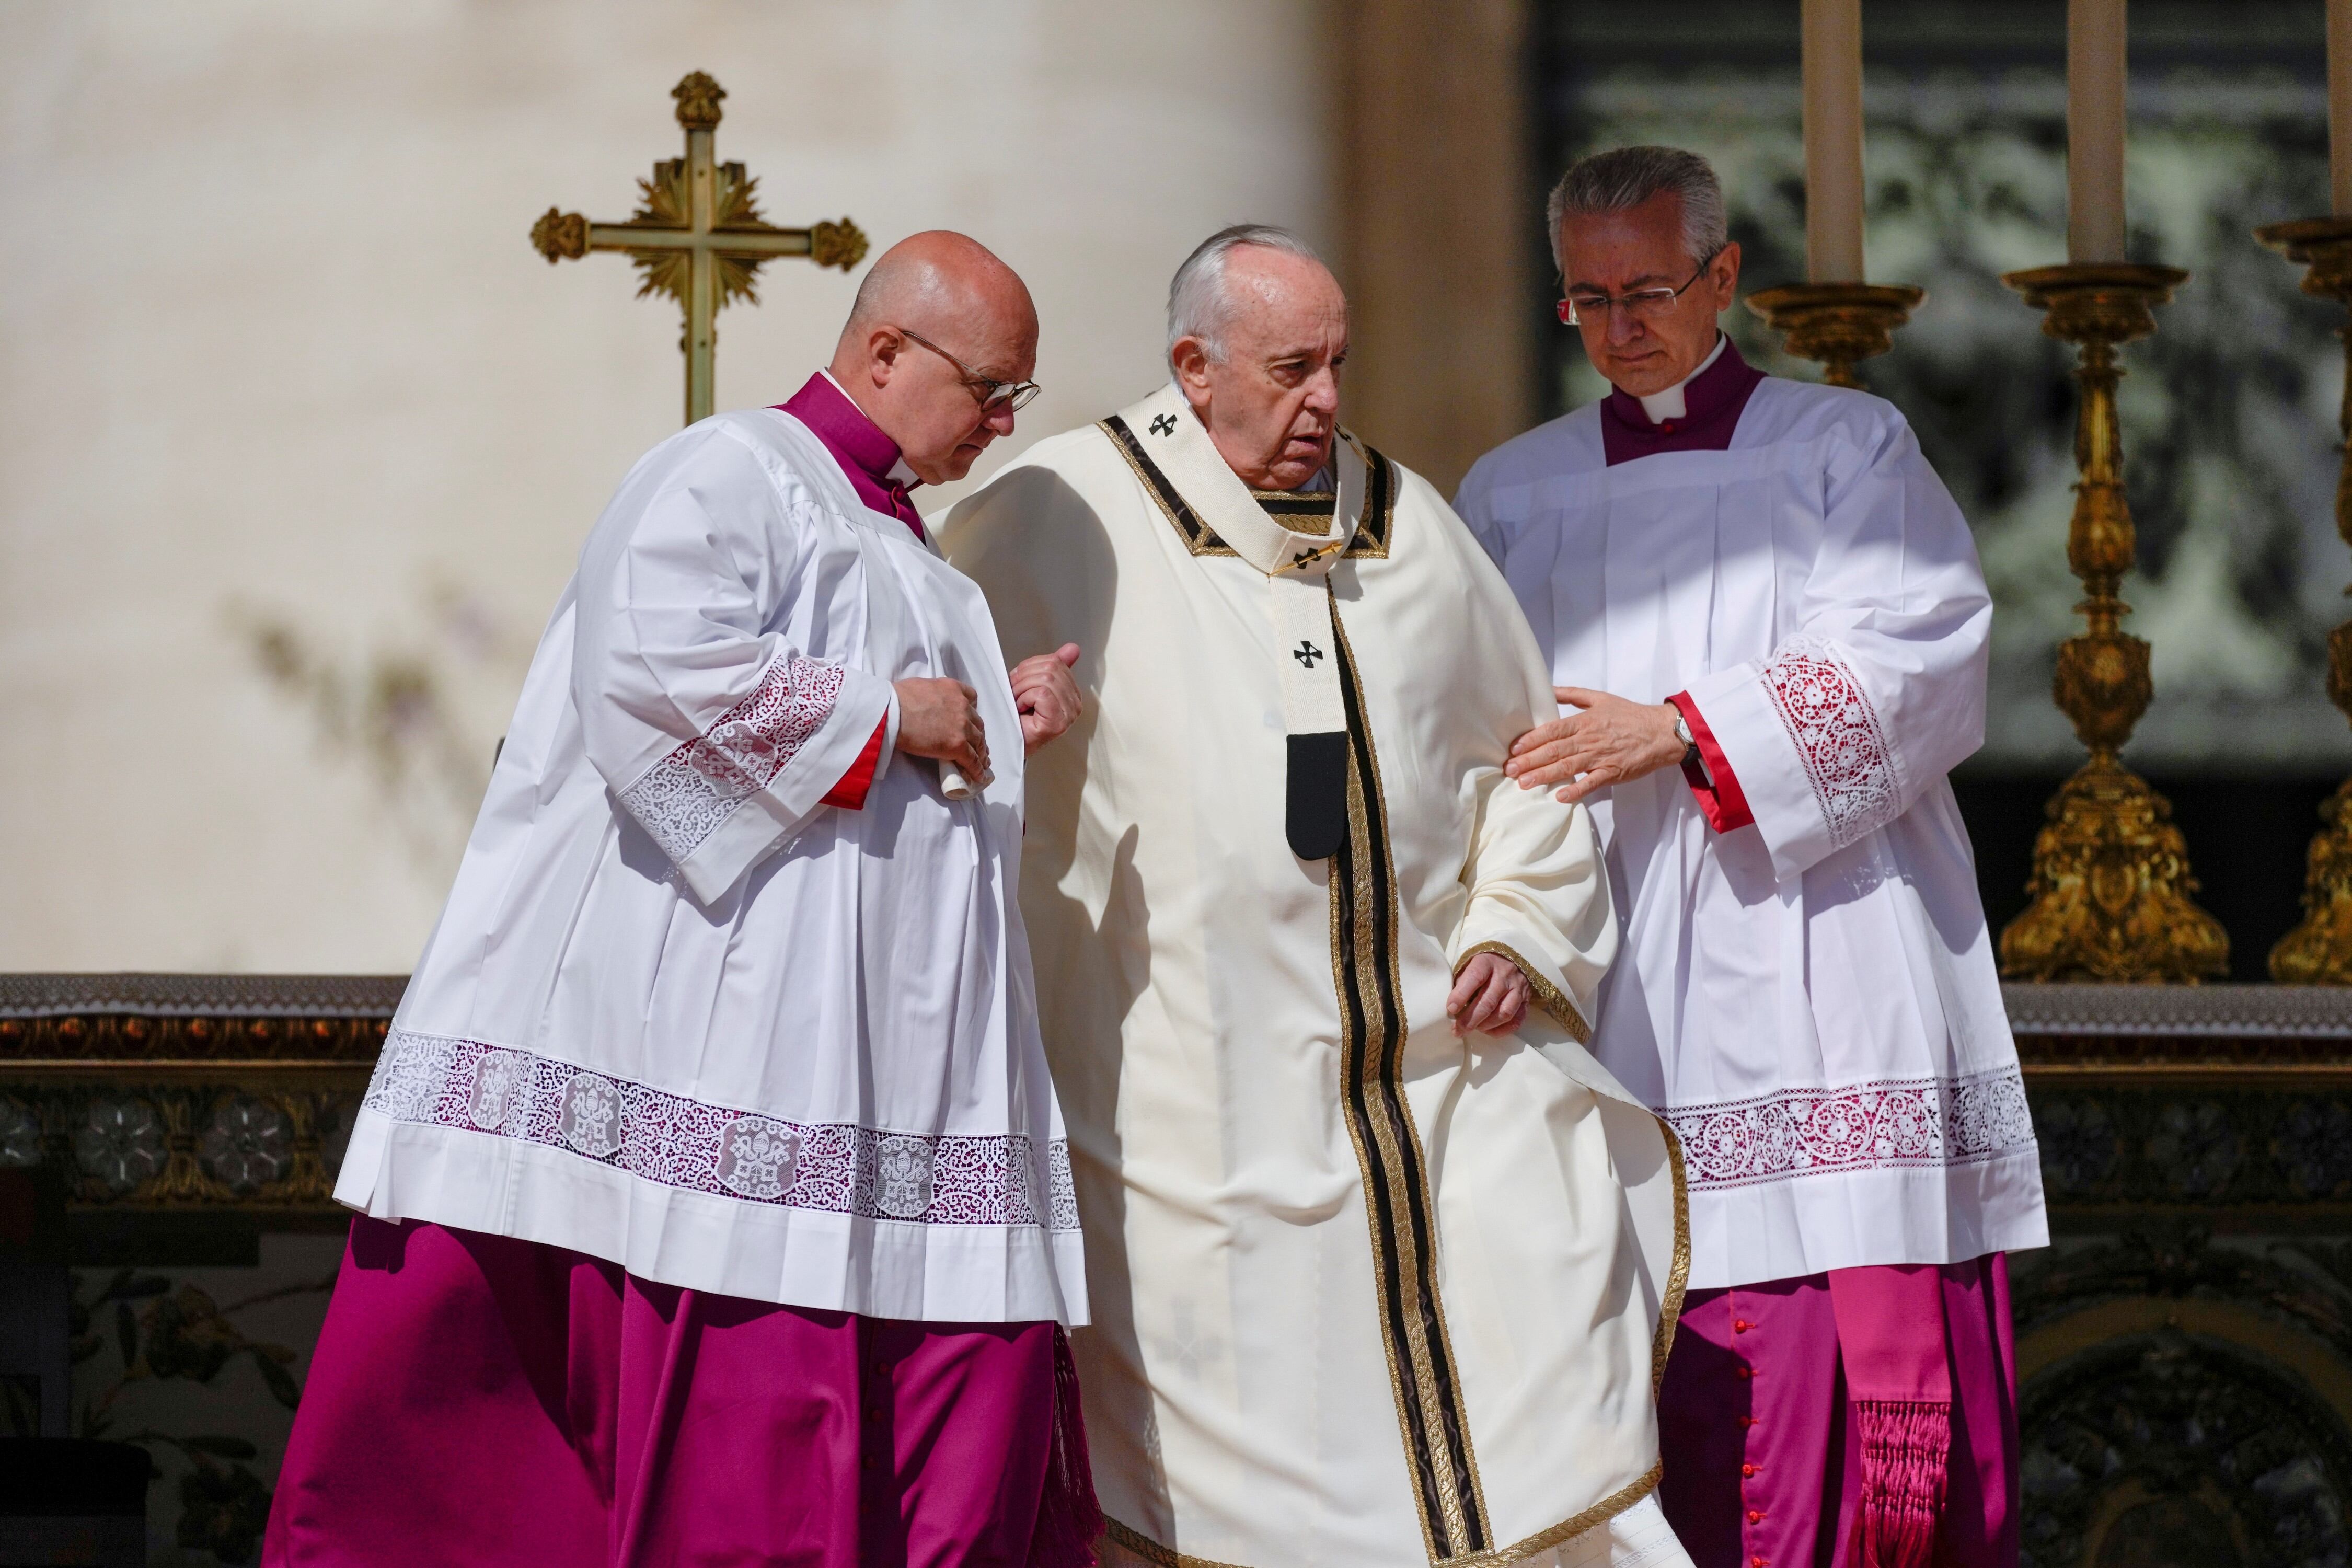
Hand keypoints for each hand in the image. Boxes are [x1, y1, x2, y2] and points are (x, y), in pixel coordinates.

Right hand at [894, 677, 988, 778]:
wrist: (891, 712)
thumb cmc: (896, 698)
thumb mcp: (921, 686)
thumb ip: (932, 694)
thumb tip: (928, 703)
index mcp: (953, 689)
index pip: (972, 699)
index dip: (972, 712)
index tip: (971, 721)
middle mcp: (962, 706)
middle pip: (977, 724)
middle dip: (977, 735)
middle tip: (977, 745)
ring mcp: (961, 726)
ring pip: (978, 742)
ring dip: (980, 753)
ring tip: (981, 763)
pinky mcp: (957, 745)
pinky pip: (972, 760)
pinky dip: (976, 769)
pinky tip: (978, 776)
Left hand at [1012, 644, 1082, 753]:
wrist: (1008, 742)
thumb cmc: (1018, 716)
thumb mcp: (1033, 684)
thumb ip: (1053, 666)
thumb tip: (1073, 649)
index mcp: (1072, 692)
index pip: (1055, 662)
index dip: (1031, 667)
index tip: (1020, 682)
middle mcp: (1075, 704)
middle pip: (1051, 668)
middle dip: (1025, 677)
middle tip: (1016, 692)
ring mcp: (1069, 714)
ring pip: (1046, 679)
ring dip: (1022, 688)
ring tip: (1019, 702)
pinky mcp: (1058, 722)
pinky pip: (1042, 693)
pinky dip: (1025, 698)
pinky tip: (1023, 709)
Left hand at [1448, 952, 1530, 1037]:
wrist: (1510, 956)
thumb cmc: (1483, 963)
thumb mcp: (1469, 962)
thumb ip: (1461, 980)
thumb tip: (1453, 1005)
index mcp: (1487, 961)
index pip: (1475, 977)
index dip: (1462, 994)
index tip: (1451, 1008)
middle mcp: (1504, 975)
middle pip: (1488, 1001)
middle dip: (1471, 1019)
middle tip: (1458, 1030)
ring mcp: (1518, 988)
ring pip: (1504, 1013)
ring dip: (1486, 1026)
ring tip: (1474, 1028)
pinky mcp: (1526, 1000)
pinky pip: (1516, 1021)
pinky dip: (1501, 1030)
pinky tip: (1488, 1031)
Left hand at [1505, 688, 1685, 803]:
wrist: (1662, 731)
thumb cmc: (1629, 715)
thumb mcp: (1600, 698)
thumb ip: (1571, 695)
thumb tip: (1547, 688)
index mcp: (1585, 720)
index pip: (1552, 730)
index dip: (1531, 740)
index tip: (1514, 749)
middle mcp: (1590, 738)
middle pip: (1554, 750)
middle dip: (1529, 760)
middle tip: (1509, 769)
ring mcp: (1601, 757)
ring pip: (1567, 767)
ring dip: (1544, 776)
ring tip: (1524, 784)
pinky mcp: (1613, 772)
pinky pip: (1592, 783)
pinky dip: (1576, 790)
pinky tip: (1559, 796)